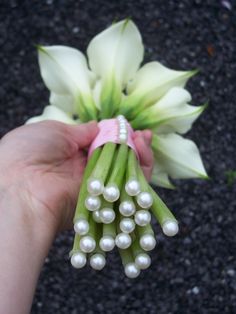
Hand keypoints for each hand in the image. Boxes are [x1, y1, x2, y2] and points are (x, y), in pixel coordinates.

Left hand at [0, 121, 152, 232]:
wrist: (20, 188)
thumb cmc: (29, 153)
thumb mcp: (54, 130)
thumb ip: (81, 130)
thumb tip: (100, 126)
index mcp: (70, 152)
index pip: (100, 142)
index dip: (115, 134)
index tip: (126, 126)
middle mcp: (84, 169)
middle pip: (116, 156)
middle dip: (130, 142)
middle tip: (142, 133)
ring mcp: (95, 184)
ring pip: (126, 170)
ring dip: (139, 153)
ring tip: (145, 139)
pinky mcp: (105, 199)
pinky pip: (130, 185)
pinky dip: (141, 168)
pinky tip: (143, 150)